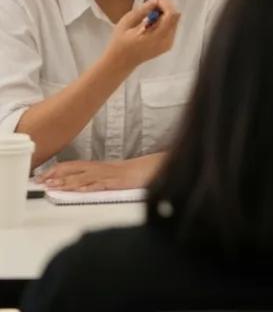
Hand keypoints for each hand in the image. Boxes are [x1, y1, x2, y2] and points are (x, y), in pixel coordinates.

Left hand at [37, 154, 161, 191]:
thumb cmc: (128, 172)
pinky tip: (79, 190)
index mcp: (95, 166)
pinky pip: (99, 184)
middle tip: (41, 181)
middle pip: (74, 170)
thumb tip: (74, 183)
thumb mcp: (106, 173)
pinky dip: (88, 187)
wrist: (147, 169)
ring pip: (83, 178)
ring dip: (67, 182)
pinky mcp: (114, 182)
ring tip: (53, 186)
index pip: (72, 166)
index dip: (56, 170)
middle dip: (56, 176)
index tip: (42, 176)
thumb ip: (91, 177)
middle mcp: (98, 169)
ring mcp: (106, 175)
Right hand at [103, 0, 178, 73]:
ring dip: (165, 14)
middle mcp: (166, 41)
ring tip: (149, 14)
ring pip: (174, 21)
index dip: (165, 4)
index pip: (171, 15)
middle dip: (165, 7)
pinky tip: (151, 22)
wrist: (120, 63)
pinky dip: (164, 21)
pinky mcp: (167, 45)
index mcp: (156, 36)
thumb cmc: (119, 43)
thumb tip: (155, 0)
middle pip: (175, 17)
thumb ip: (142, 10)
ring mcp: (168, 44)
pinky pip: (171, 28)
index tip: (155, 0)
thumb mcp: (126, 23)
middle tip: (151, 5)